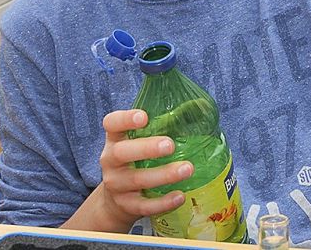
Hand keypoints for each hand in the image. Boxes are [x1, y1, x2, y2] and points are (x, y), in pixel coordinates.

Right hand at [89, 110, 194, 230]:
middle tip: (170, 145)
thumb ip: (164, 124)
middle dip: (146, 148)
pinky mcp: (127, 205)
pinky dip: (163, 202)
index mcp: (115, 139)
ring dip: (163, 174)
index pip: (112, 124)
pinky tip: (180, 196)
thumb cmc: (135, 161)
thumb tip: (200, 105)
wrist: (116, 201)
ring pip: (137, 179)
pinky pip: (144, 205)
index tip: (144, 117)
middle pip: (122, 152)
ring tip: (187, 169)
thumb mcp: (141, 142)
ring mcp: (117, 184)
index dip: (125, 119)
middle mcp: (111, 160)